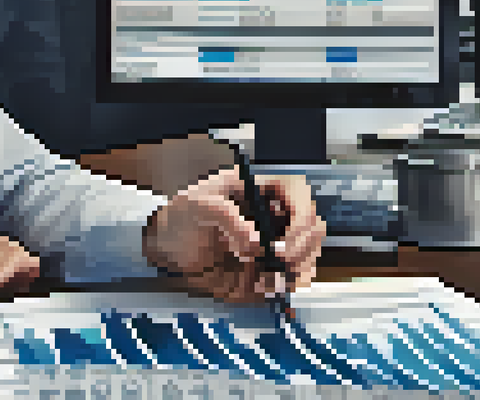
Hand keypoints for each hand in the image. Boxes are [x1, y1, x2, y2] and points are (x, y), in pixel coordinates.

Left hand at [142, 166, 324, 305]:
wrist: (166, 246)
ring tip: (273, 280)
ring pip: (306, 258)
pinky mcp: (265, 271)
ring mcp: (273, 246)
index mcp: (262, 191)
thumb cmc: (182, 215)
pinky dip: (282, 288)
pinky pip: (286, 282)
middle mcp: (274, 218)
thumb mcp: (198, 204)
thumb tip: (256, 244)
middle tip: (280, 262)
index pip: (299, 196)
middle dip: (303, 249)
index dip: (302, 219)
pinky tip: (265, 288)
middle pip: (312, 230)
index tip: (283, 244)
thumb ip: (226, 217)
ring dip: (298, 271)